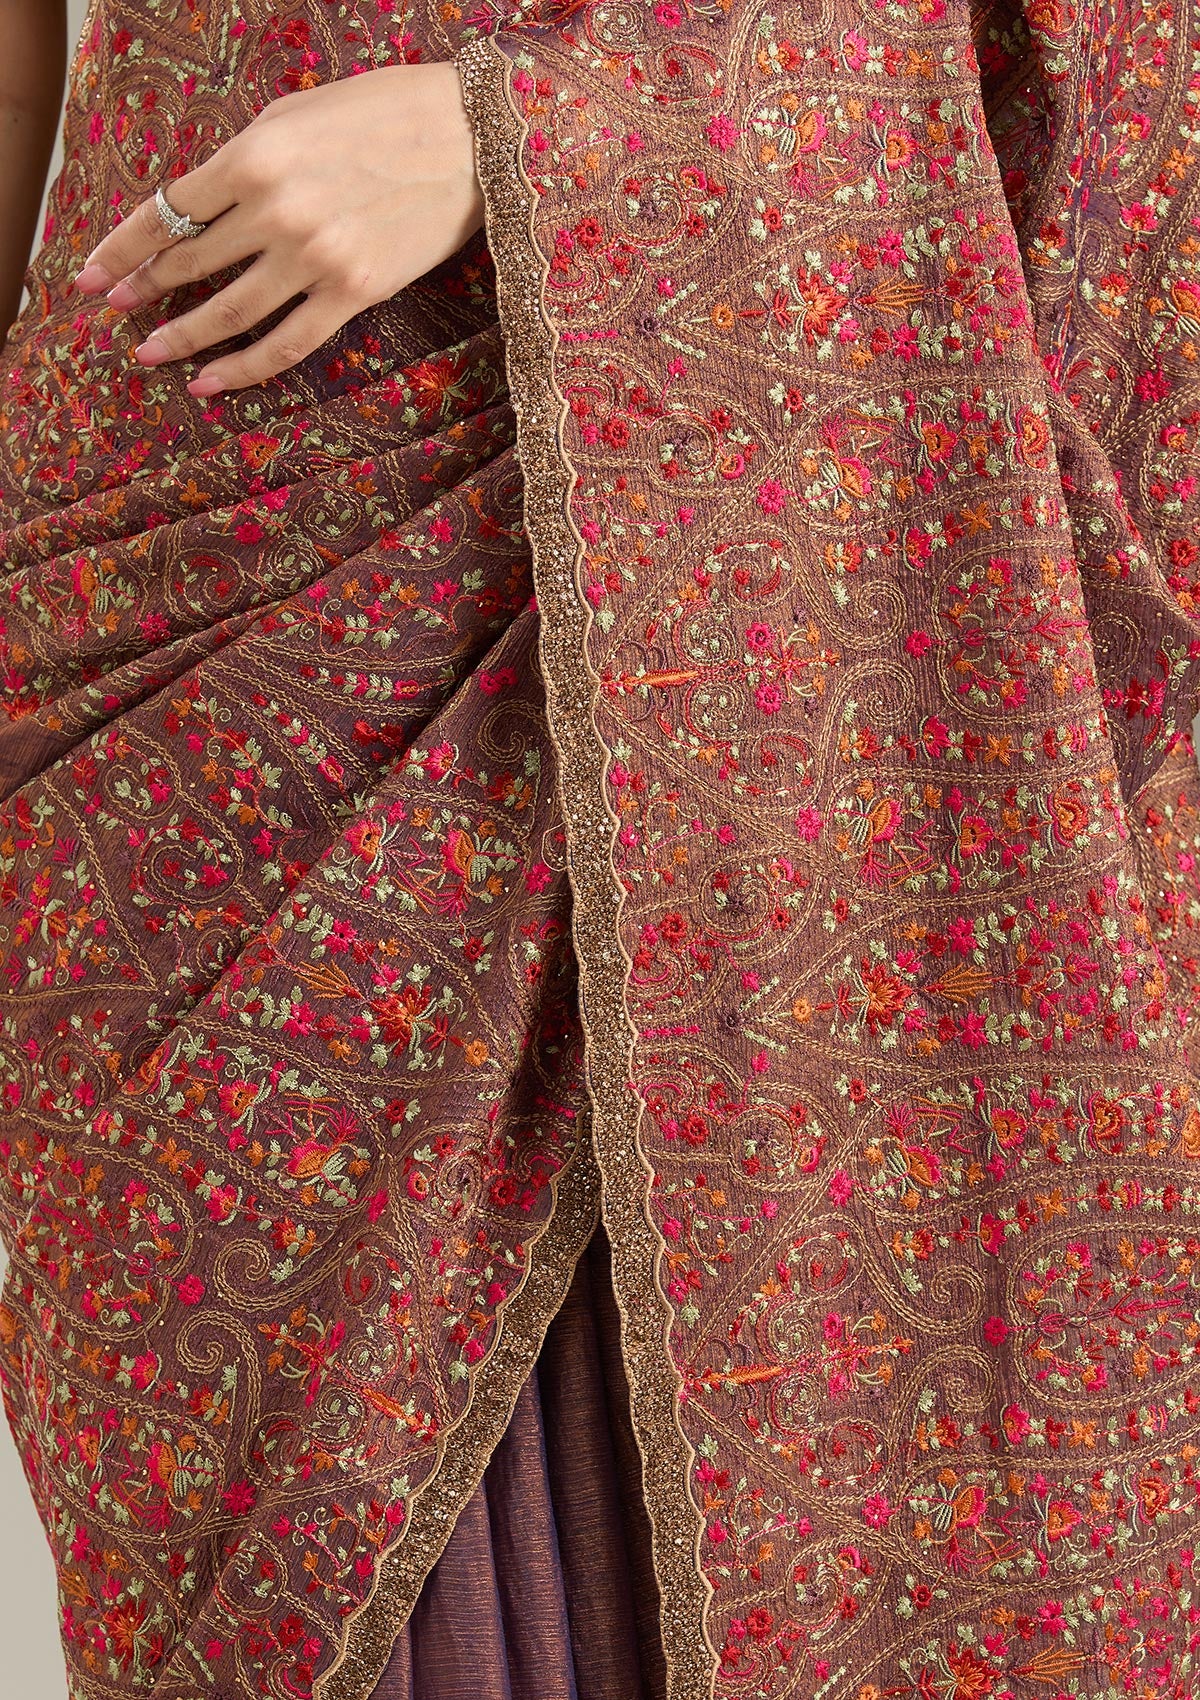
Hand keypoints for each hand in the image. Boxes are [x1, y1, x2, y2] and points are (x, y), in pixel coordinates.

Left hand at [72, 61, 483, 397]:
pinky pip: (285, 344)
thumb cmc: (384, 114)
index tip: (93, 273)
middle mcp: (277, 211)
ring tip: (148, 352)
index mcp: (255, 156)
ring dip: (181, 335)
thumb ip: (245, 162)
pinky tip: (209, 383)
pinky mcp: (352, 293)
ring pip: (228, 311)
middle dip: (143, 288)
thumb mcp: (297, 116)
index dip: (123, 246)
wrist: (470, 140)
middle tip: (112, 309)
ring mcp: (314, 258)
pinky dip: (241, 368)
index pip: (168, 210)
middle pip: (190, 262)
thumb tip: (200, 209)